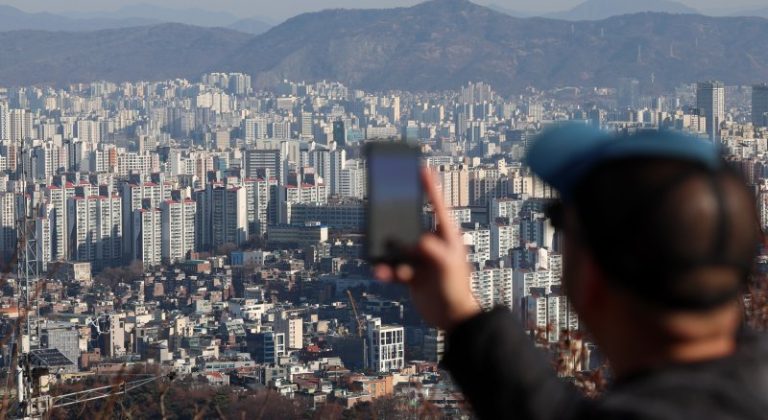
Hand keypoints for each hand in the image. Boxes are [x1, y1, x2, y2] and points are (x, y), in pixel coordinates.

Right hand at [374, 168, 480, 330]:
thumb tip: (416, 241)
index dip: (429, 187)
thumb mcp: (448, 264)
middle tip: (384, 210)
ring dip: (388, 251)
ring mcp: (421, 259)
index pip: (437, 206)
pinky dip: (386, 270)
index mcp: (447, 237)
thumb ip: (433, 250)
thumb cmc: (457, 289)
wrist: (452, 318)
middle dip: (397, 222)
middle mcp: (432, 245)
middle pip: (411, 225)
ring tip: (378, 253)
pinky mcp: (411, 275)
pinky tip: (381, 272)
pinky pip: (394, 267)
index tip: (422, 168)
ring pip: (398, 248)